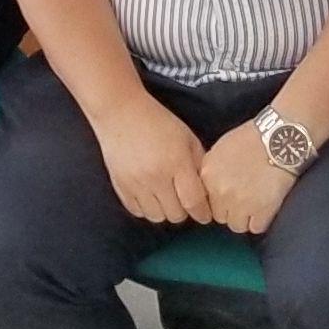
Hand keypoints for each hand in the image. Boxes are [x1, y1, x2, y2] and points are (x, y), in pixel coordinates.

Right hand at [94, 92, 210, 223]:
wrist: (120, 111)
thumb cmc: (157, 121)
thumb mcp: (187, 137)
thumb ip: (199, 164)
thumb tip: (208, 191)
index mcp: (177, 162)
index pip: (194, 202)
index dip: (203, 213)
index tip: (205, 214)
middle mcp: (156, 176)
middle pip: (176, 215)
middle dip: (184, 210)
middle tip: (183, 199)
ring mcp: (136, 183)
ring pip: (157, 217)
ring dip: (164, 210)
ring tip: (166, 196)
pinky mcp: (120, 186)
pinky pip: (137, 211)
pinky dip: (146, 207)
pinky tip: (150, 194)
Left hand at [201, 120, 299, 235]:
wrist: (279, 138)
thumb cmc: (252, 138)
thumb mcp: (221, 149)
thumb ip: (211, 171)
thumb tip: (210, 187)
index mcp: (207, 175)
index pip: (206, 202)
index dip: (218, 200)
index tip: (229, 195)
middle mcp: (220, 192)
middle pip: (221, 216)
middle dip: (232, 210)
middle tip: (246, 197)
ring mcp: (240, 204)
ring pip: (237, 225)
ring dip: (246, 217)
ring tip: (257, 201)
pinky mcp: (261, 211)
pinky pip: (256, 227)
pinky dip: (262, 220)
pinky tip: (267, 206)